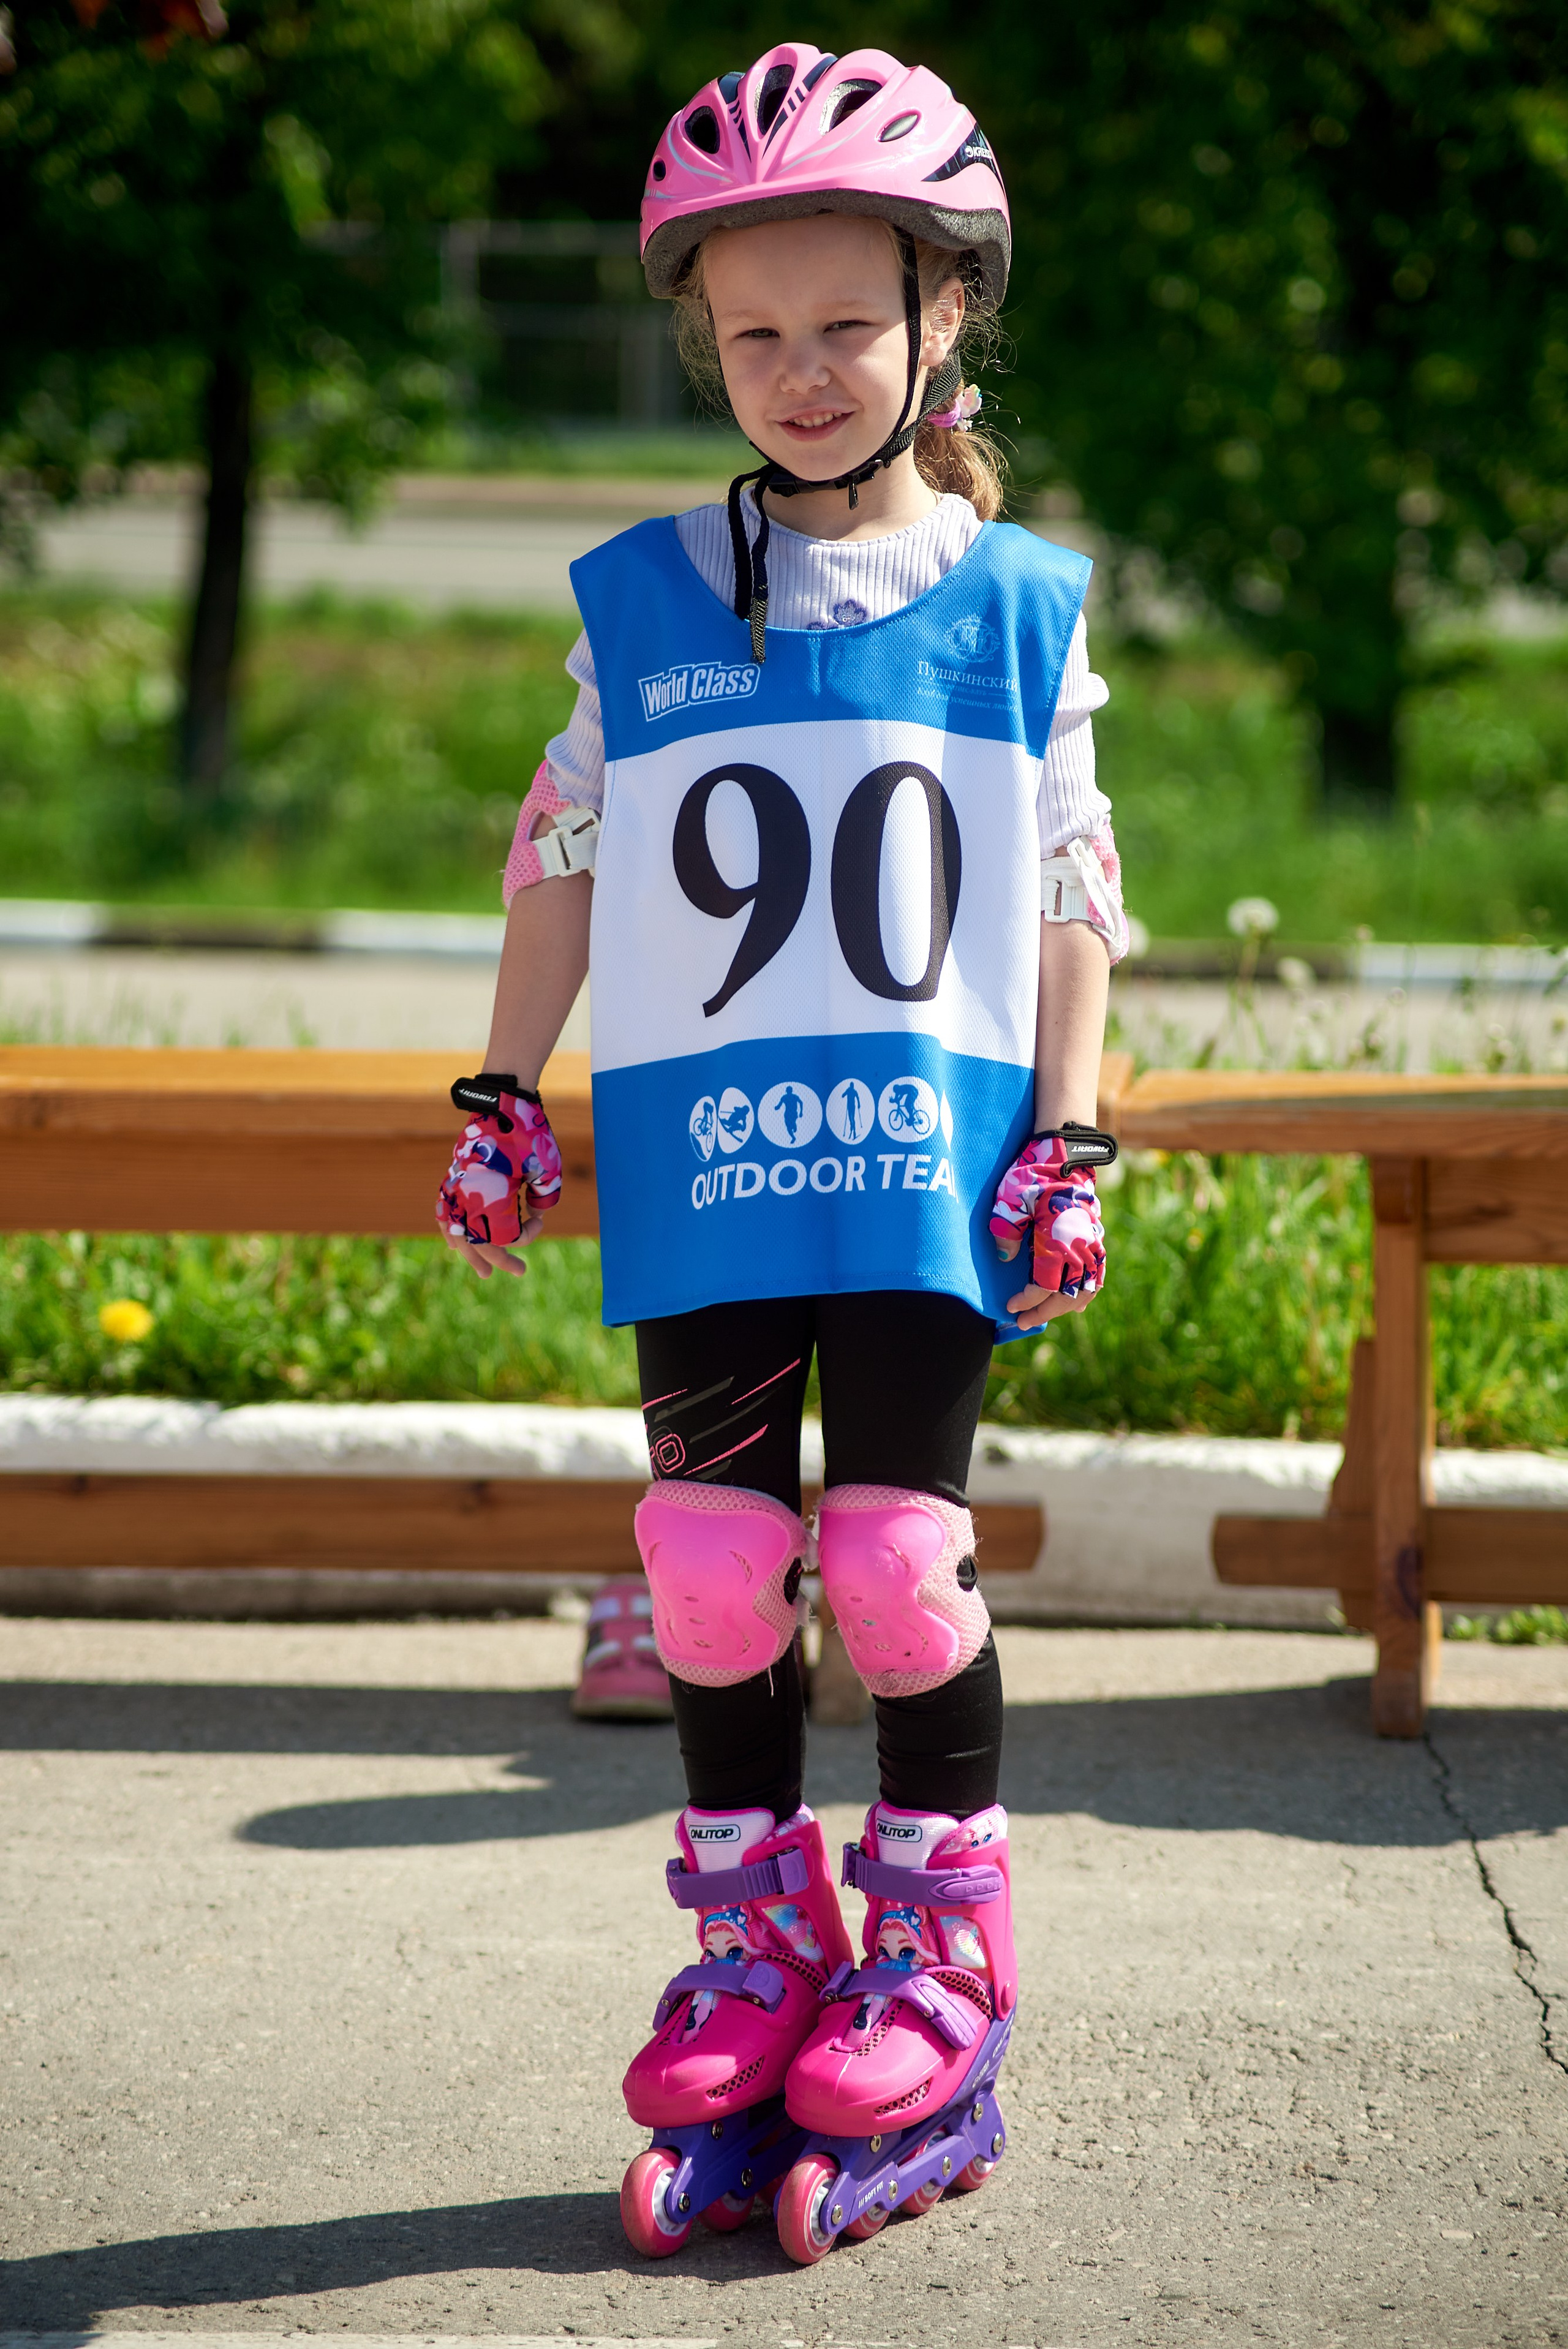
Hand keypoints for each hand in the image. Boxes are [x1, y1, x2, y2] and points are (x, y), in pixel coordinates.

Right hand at [437, 1075, 561, 1279]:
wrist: (501, 1102)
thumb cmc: (528, 1135)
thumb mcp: (548, 1169)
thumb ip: (543, 1199)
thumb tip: (532, 1216)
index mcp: (492, 1197)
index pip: (507, 1237)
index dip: (528, 1235)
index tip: (539, 1220)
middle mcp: (470, 1197)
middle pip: (481, 1242)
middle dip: (500, 1259)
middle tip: (519, 1272)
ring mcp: (457, 1187)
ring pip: (458, 1232)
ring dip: (471, 1253)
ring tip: (483, 1271)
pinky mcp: (453, 1178)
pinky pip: (445, 1212)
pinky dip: (450, 1229)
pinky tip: (453, 1243)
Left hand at [989, 1126, 1113, 1332]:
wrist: (1063, 1152)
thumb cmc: (1033, 1174)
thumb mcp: (1009, 1201)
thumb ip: (1006, 1232)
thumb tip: (1007, 1259)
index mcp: (1056, 1241)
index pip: (1043, 1288)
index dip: (1027, 1303)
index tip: (1009, 1307)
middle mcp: (1078, 1246)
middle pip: (1066, 1295)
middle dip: (1043, 1313)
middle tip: (1021, 1322)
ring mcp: (1091, 1242)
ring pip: (1086, 1288)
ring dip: (1066, 1306)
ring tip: (1047, 1316)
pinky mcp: (1096, 1236)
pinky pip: (1098, 1273)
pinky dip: (1089, 1291)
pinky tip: (1078, 1304)